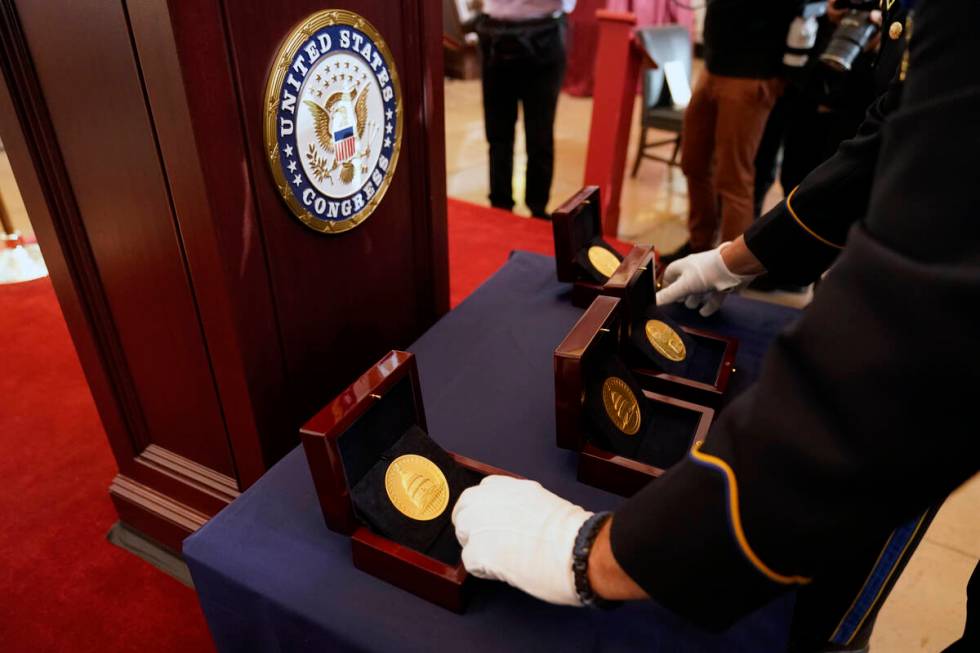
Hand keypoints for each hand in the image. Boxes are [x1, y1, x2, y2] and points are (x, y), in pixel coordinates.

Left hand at [453, 476, 590, 605]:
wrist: (574, 547)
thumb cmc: (567, 529)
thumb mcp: (538, 500)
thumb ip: (517, 504)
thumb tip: (512, 517)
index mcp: (502, 486)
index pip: (477, 495)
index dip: (484, 512)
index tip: (492, 523)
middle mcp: (485, 500)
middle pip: (462, 513)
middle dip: (473, 528)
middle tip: (492, 544)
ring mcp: (477, 525)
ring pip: (463, 536)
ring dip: (477, 547)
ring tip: (501, 558)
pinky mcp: (476, 552)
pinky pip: (470, 562)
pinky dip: (485, 569)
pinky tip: (505, 570)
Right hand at [657, 242, 758, 316]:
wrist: (734, 268)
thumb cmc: (706, 272)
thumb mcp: (684, 285)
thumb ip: (669, 295)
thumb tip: (653, 302)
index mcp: (683, 266)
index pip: (670, 274)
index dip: (667, 285)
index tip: (665, 297)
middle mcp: (695, 270)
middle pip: (685, 284)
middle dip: (683, 295)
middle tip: (680, 304)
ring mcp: (709, 277)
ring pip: (699, 290)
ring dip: (696, 300)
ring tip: (694, 307)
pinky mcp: (721, 284)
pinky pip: (713, 296)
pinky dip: (709, 305)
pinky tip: (705, 312)